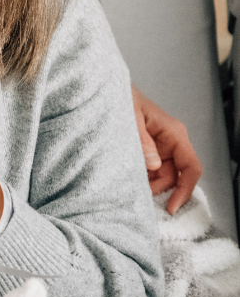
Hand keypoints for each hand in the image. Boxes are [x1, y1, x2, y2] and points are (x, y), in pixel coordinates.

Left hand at [131, 84, 202, 212]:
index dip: (185, 189)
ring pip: (160, 175)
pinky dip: (140, 177)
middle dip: (158, 189)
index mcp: (173, 133)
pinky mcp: (146, 150)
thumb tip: (154, 165)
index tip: (171, 206)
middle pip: (174, 176)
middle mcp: (170, 142)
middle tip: (137, 194)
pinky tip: (126, 178)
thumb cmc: (120, 97)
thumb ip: (142, 142)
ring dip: (147, 184)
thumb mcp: (129, 118)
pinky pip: (148, 170)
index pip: (190, 167)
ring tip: (127, 184)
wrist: (106, 90)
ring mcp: (158, 147)